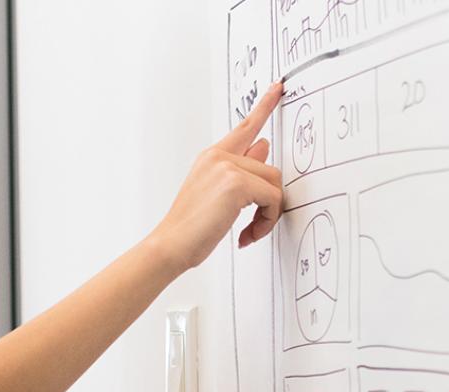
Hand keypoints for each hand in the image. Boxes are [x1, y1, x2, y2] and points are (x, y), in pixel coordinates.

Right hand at [146, 82, 285, 269]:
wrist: (170, 245)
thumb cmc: (190, 226)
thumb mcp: (217, 194)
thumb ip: (242, 169)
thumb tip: (264, 147)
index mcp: (212, 156)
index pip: (245, 127)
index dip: (265, 106)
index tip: (278, 88)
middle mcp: (218, 156)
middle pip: (271, 170)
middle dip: (270, 203)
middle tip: (256, 226)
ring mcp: (226, 166)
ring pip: (274, 185)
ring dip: (269, 215)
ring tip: (249, 231)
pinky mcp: (236, 182)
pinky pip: (272, 199)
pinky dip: (266, 221)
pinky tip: (246, 234)